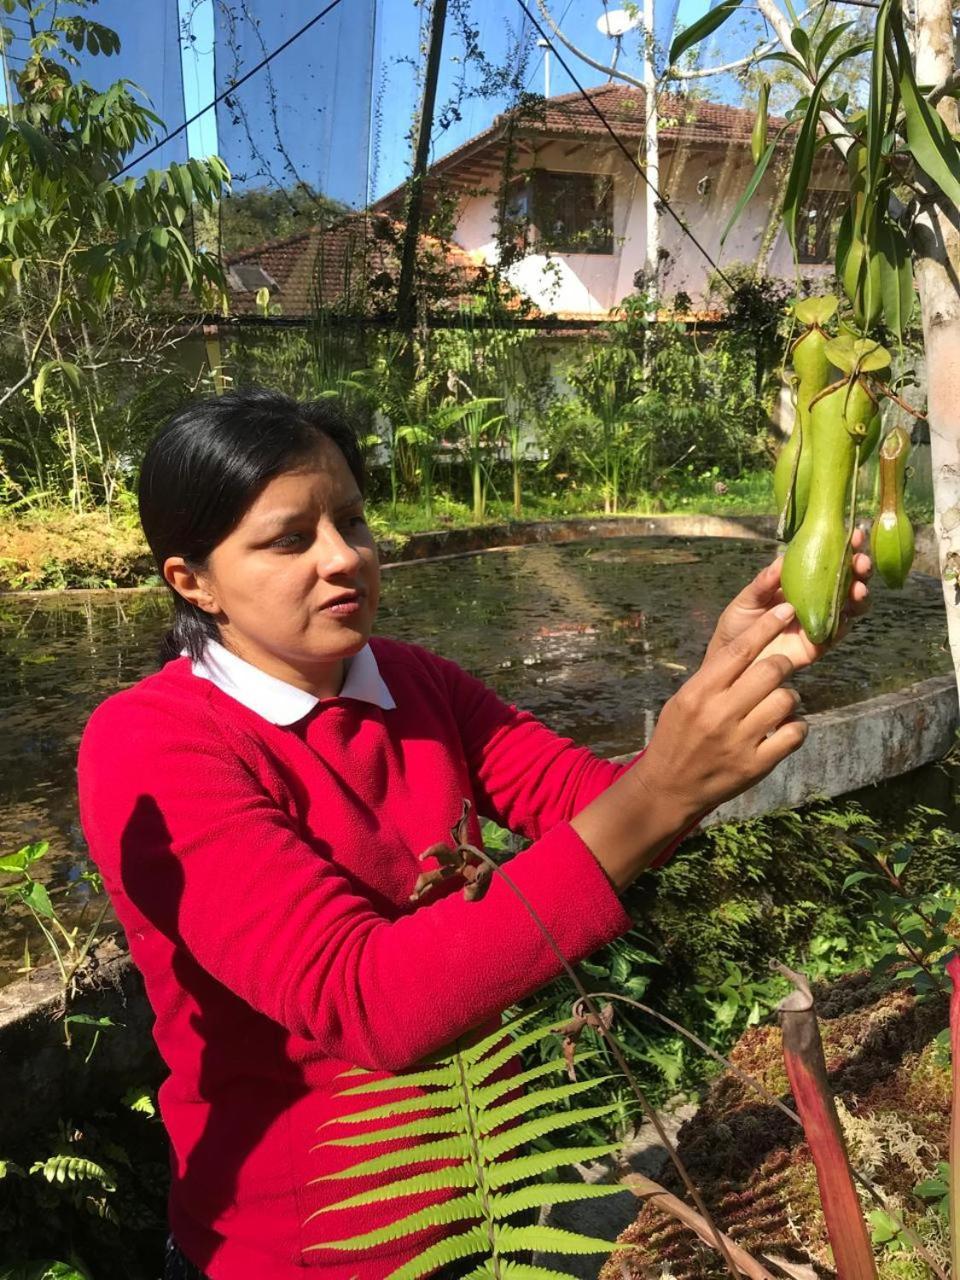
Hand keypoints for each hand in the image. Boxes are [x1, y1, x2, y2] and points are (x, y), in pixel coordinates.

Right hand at [633, 602, 806, 825]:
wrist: (668, 787)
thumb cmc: (677, 736)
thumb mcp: (684, 700)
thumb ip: (714, 677)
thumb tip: (750, 648)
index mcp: (699, 692)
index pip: (740, 650)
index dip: (766, 626)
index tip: (785, 609)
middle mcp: (719, 714)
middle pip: (770, 670)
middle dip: (782, 663)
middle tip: (781, 665)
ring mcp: (740, 741)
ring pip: (785, 700)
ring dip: (789, 696)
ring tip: (780, 701)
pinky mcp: (756, 765)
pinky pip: (793, 735)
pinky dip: (796, 727)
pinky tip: (787, 728)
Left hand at [704, 529, 871, 670]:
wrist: (731, 659)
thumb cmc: (738, 624)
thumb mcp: (747, 599)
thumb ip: (764, 582)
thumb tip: (780, 559)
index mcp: (800, 582)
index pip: (827, 561)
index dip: (844, 548)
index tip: (854, 535)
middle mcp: (815, 599)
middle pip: (846, 581)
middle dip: (859, 569)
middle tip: (862, 561)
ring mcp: (820, 621)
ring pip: (850, 606)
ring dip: (859, 595)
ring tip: (859, 588)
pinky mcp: (818, 645)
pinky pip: (838, 633)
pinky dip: (846, 622)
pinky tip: (848, 613)